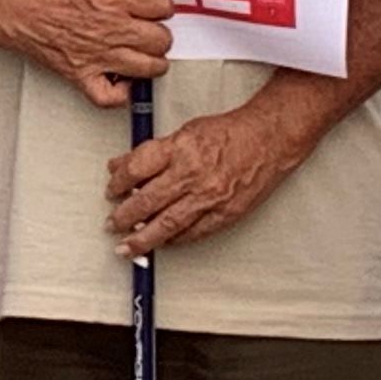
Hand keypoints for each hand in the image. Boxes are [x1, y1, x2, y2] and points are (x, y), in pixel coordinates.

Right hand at [0, 0, 177, 108]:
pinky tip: (120, 80)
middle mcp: (110, 28)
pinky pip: (112, 97)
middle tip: (150, 30)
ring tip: (144, 56)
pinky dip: (121, 93)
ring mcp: (98, 55)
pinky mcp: (81, 74)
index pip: (162, 6)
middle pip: (161, 40)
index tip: (156, 7)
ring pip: (149, 68)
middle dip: (159, 34)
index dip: (162, 5)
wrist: (10, 6)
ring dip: (151, 62)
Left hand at [107, 93, 315, 256]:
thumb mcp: (184, 131)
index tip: (112, 190)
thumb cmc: (228, 133)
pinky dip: (175, 240)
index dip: (118, 182)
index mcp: (179, 149)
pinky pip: (193, 233)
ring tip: (127, 247)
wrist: (268, 139)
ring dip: (143, 239)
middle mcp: (191, 174)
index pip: (136, 169)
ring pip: (167, 224)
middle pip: (147, 201)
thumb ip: (154, 151)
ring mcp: (209, 197)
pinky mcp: (225, 214)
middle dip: (124, 217)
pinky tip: (162, 243)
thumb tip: (122, 166)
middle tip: (111, 225)